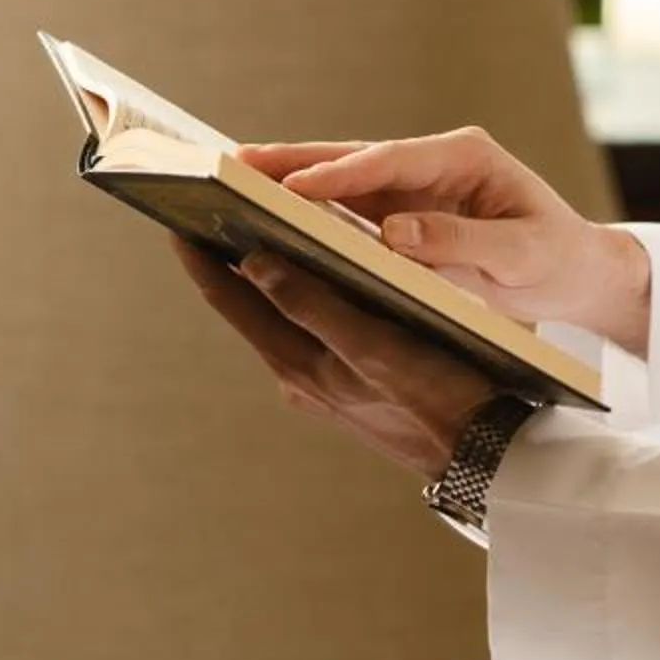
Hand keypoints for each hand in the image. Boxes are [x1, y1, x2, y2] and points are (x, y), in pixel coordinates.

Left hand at [173, 237, 493, 479]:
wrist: (485, 452)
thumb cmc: (439, 396)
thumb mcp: (374, 347)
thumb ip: (312, 306)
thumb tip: (253, 264)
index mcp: (298, 364)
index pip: (229, 297)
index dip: (199, 253)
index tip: (175, 210)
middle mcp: (300, 374)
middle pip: (245, 306)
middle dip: (223, 256)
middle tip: (206, 207)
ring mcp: (324, 381)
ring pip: (276, 316)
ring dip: (260, 272)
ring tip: (250, 224)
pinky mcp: (350, 383)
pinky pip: (309, 328)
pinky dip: (298, 292)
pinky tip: (314, 270)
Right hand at [239, 128, 651, 354]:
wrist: (574, 269)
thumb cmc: (555, 257)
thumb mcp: (521, 254)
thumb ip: (462, 241)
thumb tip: (394, 233)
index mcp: (465, 156)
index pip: (391, 160)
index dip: (340, 173)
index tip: (295, 187)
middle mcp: (433, 161)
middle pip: (353, 157)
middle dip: (294, 160)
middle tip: (235, 163)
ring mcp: (413, 184)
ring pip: (341, 176)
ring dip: (289, 177)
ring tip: (232, 180)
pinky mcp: (401, 209)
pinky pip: (346, 205)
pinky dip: (306, 206)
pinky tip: (264, 213)